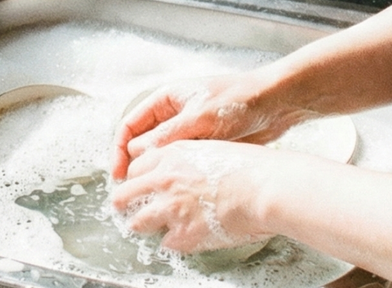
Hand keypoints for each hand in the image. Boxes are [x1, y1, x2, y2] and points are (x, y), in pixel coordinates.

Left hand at [110, 140, 276, 254]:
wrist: (266, 188)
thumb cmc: (251, 167)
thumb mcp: (210, 148)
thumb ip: (187, 159)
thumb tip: (180, 172)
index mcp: (171, 154)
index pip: (135, 167)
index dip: (137, 178)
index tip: (139, 185)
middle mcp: (164, 179)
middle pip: (125, 194)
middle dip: (125, 203)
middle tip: (127, 209)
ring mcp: (171, 208)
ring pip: (137, 222)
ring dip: (144, 225)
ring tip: (150, 228)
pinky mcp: (183, 234)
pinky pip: (166, 243)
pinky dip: (174, 242)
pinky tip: (185, 238)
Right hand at [111, 71, 310, 179]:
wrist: (275, 103)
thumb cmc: (238, 101)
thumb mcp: (198, 118)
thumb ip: (167, 137)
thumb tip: (137, 154)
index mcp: (165, 100)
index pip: (130, 126)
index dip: (119, 150)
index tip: (119, 174)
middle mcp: (173, 115)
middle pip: (142, 143)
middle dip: (135, 166)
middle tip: (132, 192)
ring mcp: (189, 130)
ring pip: (162, 156)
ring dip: (156, 173)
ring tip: (152, 196)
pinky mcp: (205, 145)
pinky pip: (182, 163)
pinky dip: (176, 176)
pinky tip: (177, 192)